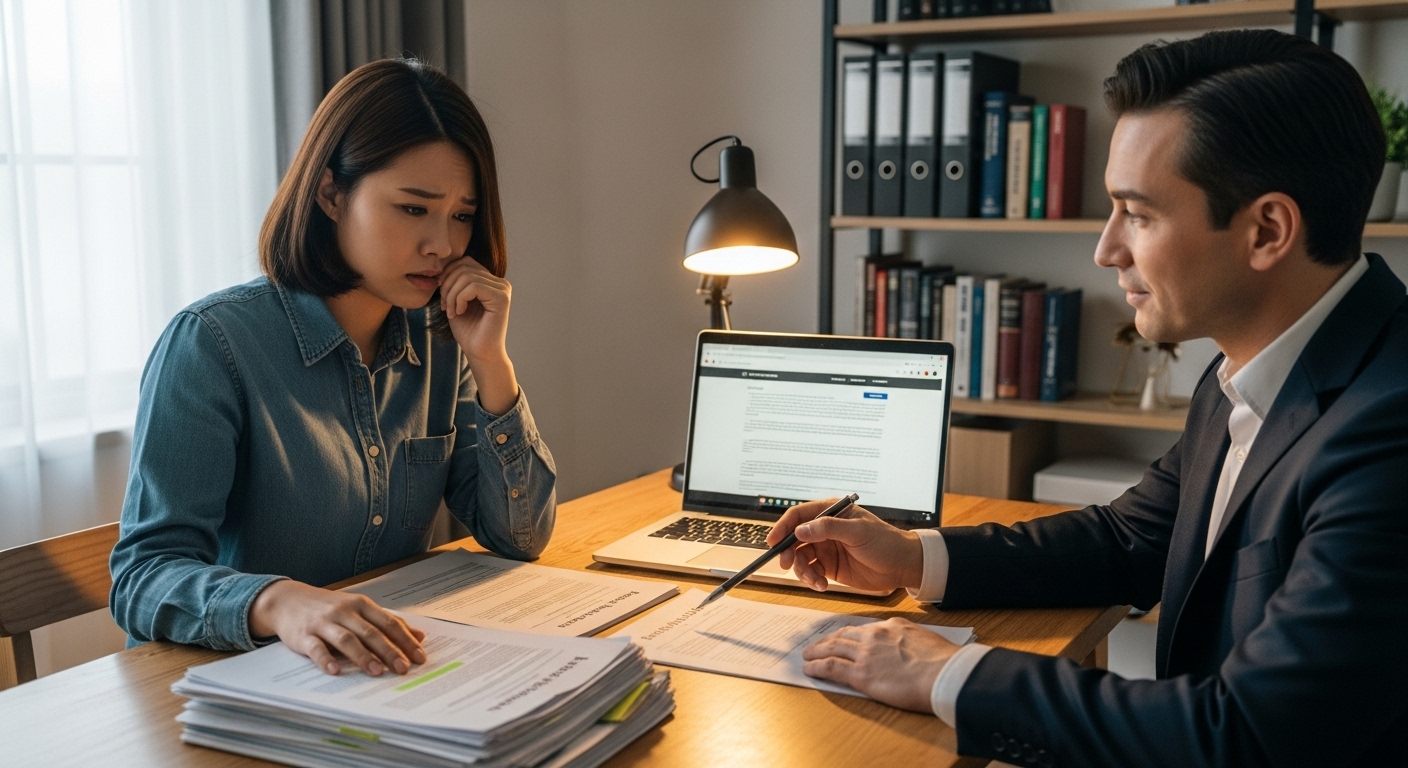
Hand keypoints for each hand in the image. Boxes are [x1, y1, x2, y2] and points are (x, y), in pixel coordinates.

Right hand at [249, 580, 426, 676]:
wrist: (287, 600)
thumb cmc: (327, 607)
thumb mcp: (359, 608)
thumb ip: (387, 621)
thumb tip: (419, 635)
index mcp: (361, 605)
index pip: (388, 623)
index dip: (405, 640)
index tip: (419, 657)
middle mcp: (344, 612)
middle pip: (370, 632)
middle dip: (389, 651)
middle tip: (403, 668)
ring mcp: (323, 623)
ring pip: (346, 639)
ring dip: (363, 656)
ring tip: (377, 672)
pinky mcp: (303, 635)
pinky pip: (316, 648)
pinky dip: (325, 659)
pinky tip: (335, 671)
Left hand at [439, 256, 509, 360]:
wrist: (480, 354)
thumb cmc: (469, 331)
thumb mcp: (456, 301)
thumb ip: (454, 282)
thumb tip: (442, 266)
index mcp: (490, 281)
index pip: (465, 262)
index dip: (448, 274)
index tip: (442, 296)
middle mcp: (500, 283)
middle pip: (464, 267)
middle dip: (447, 285)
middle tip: (444, 306)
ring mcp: (502, 289)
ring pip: (467, 276)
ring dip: (452, 295)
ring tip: (450, 312)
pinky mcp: (501, 297)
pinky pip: (473, 286)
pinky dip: (460, 299)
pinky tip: (459, 312)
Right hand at [767, 499, 922, 592]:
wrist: (902, 566)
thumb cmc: (886, 542)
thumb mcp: (858, 531)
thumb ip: (829, 528)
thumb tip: (801, 529)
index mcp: (831, 513)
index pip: (798, 515)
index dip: (783, 527)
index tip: (772, 541)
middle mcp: (824, 529)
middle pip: (794, 538)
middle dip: (787, 552)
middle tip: (785, 564)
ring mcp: (826, 548)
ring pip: (799, 558)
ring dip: (802, 571)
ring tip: (816, 581)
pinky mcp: (829, 567)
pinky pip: (810, 572)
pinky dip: (811, 580)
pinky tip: (822, 585)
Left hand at [801, 618, 959, 711]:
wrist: (944, 673)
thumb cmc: (943, 662)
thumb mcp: (925, 640)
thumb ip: (909, 641)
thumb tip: (906, 648)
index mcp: (892, 626)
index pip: (863, 629)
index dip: (848, 634)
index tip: (841, 637)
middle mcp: (875, 636)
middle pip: (843, 635)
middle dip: (826, 640)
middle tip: (815, 644)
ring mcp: (866, 654)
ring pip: (833, 648)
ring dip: (816, 651)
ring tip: (807, 655)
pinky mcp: (861, 674)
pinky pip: (831, 667)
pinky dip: (817, 667)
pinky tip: (809, 669)